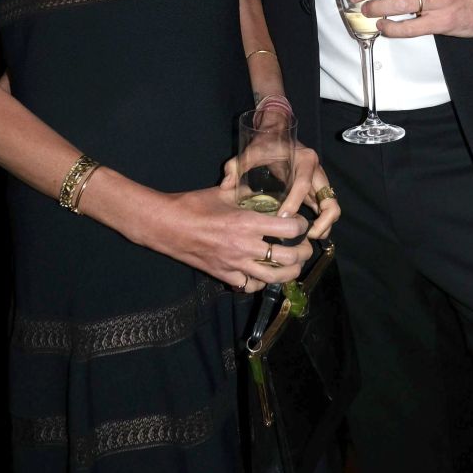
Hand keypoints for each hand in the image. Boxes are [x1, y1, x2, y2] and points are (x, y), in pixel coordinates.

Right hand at [147, 180, 312, 290]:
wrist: (166, 226)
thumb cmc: (193, 205)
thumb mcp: (224, 192)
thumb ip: (246, 191)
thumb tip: (260, 186)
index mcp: (247, 222)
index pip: (288, 229)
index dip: (301, 226)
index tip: (300, 222)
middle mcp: (244, 246)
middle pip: (288, 258)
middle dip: (302, 252)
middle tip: (305, 246)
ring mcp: (235, 264)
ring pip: (273, 277)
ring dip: (289, 272)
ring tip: (294, 265)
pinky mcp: (224, 275)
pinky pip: (250, 285)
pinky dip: (260, 282)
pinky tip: (263, 274)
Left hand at [220, 140, 340, 242]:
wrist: (277, 134)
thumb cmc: (265, 144)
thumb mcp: (250, 152)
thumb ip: (235, 165)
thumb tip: (226, 184)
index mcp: (304, 160)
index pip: (303, 185)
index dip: (294, 203)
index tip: (282, 217)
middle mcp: (317, 172)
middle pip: (330, 201)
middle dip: (321, 222)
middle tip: (303, 236)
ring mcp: (319, 183)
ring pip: (331, 208)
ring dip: (323, 226)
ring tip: (305, 239)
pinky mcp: (316, 191)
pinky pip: (324, 210)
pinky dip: (320, 224)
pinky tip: (304, 234)